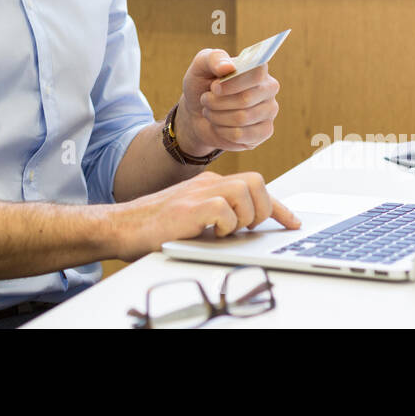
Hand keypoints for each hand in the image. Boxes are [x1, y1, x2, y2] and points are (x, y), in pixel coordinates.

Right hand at [111, 171, 299, 260]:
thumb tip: (243, 232)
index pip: (254, 186)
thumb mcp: (192, 218)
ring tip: (228, 232)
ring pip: (245, 191)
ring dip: (245, 217)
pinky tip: (212, 234)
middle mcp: (206, 184)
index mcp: (209, 185)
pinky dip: (226, 225)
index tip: (292, 223)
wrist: (121, 226)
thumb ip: (215, 217)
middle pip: (256, 181)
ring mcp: (198, 193)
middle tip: (249, 229)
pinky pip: (224, 209)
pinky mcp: (189, 207)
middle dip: (264, 209)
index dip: (278, 207)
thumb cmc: (154, 227)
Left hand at [176, 48, 280, 154]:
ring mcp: (269, 111)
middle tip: (206, 99)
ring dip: (216, 116)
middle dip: (217, 102)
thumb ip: (213, 59)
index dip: (233, 82)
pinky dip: (222, 131)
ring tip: (210, 111)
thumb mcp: (200, 67)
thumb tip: (228, 66)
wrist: (197, 113)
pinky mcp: (264, 131)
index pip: (257, 72)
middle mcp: (268, 88)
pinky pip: (240, 135)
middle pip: (246, 99)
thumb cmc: (202, 85)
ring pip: (241, 119)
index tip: (214, 87)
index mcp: (257, 68)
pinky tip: (219, 126)